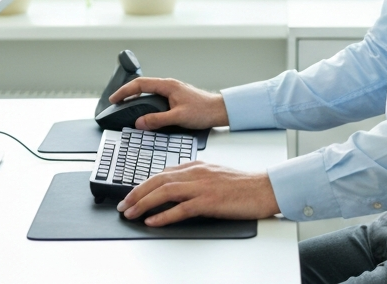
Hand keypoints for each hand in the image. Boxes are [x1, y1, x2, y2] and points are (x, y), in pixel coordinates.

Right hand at [109, 76, 228, 130]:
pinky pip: (155, 96)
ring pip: (149, 90)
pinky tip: (144, 108)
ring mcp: (172, 90)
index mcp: (168, 86)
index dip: (125, 91)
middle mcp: (169, 85)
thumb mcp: (178, 117)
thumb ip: (157, 120)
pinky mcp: (176, 96)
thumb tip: (139, 122)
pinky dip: (145, 100)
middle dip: (127, 92)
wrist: (219, 110)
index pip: (140, 84)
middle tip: (116, 101)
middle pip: (142, 85)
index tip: (114, 99)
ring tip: (126, 104)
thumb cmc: (203, 111)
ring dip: (136, 96)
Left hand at [117, 161, 279, 225]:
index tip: (131, 194)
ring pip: (165, 192)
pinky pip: (181, 209)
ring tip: (131, 213)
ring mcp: (202, 187)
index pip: (162, 172)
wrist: (263, 188)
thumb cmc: (241, 184)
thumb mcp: (213, 175)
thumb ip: (194, 178)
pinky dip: (164, 215)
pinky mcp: (209, 202)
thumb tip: (174, 189)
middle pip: (158, 180)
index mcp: (196, 165)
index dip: (143, 184)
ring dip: (144, 203)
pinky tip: (152, 221)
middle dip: (136, 193)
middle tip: (123, 205)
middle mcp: (196, 173)